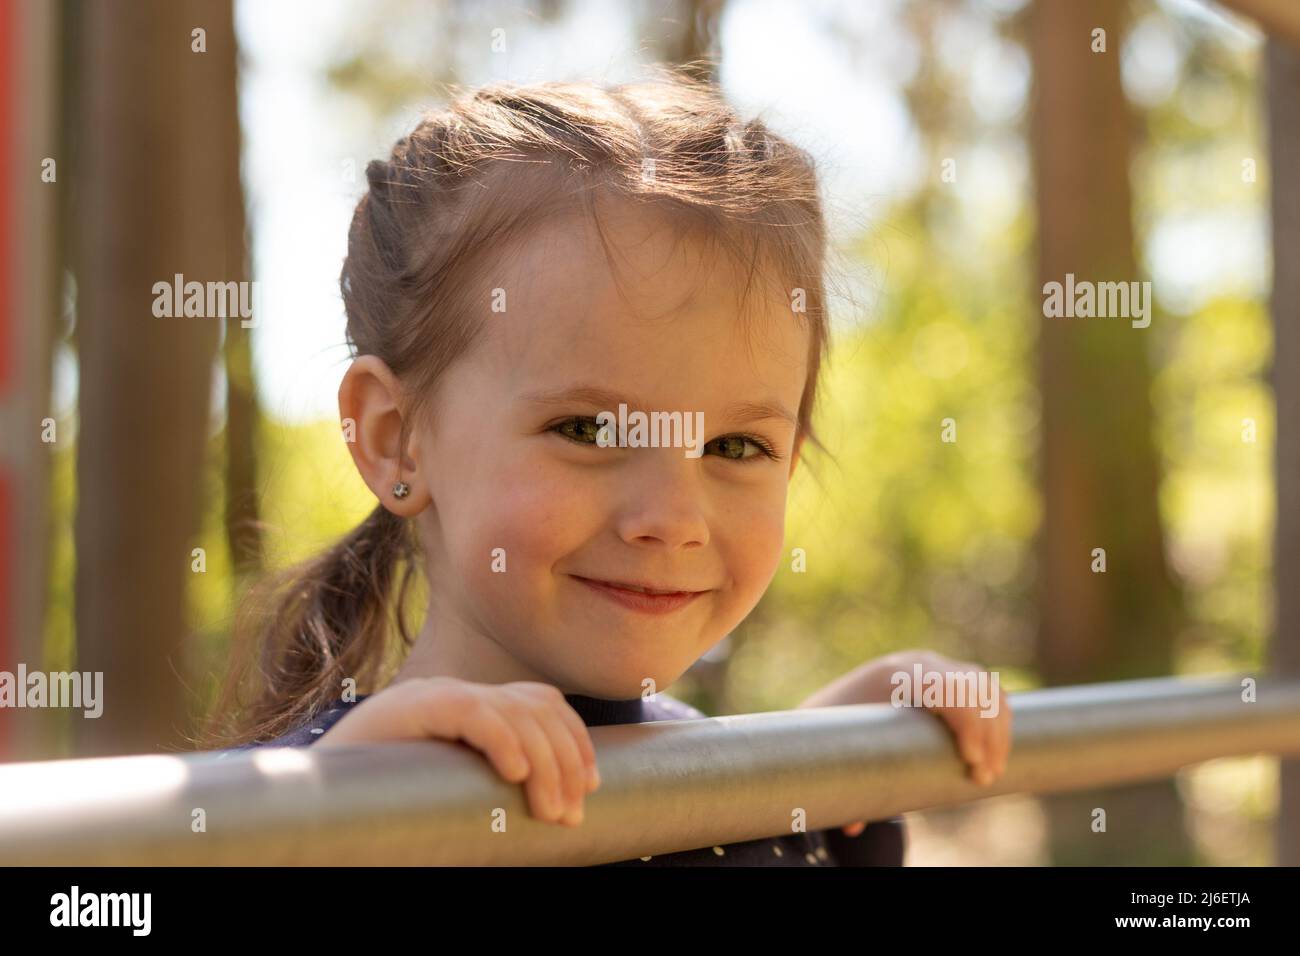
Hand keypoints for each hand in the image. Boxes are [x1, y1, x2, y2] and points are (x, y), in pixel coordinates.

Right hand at [316, 676, 600, 826]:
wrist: (311, 800)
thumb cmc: (385, 803)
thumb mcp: (453, 789)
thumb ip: (488, 782)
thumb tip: (551, 805)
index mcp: (468, 707)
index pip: (540, 700)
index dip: (574, 738)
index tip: (591, 786)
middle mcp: (453, 693)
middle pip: (535, 707)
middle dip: (565, 760)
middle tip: (570, 813)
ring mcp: (430, 696)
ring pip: (513, 712)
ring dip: (544, 763)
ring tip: (550, 810)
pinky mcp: (406, 708)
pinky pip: (468, 712)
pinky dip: (501, 738)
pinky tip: (515, 772)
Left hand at [832, 651, 1011, 837]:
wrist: (853, 690)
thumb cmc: (846, 722)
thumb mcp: (843, 740)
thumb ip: (849, 777)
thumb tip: (853, 827)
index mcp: (898, 674)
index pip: (943, 687)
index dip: (965, 721)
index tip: (970, 762)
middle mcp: (925, 664)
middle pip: (971, 688)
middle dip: (986, 734)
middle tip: (983, 778)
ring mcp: (944, 666)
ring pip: (986, 689)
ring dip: (998, 730)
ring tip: (994, 771)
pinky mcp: (957, 675)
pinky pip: (990, 690)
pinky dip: (1000, 718)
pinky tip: (1000, 749)